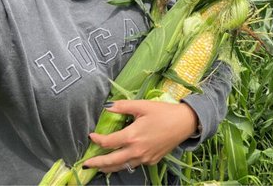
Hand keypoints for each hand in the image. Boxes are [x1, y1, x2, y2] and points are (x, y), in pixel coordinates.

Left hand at [83, 100, 198, 172]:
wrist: (186, 123)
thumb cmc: (164, 113)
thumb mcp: (142, 105)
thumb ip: (122, 106)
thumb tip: (107, 107)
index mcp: (133, 136)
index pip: (108, 143)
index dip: (97, 140)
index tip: (91, 136)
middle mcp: (137, 150)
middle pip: (112, 161)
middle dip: (97, 163)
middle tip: (86, 164)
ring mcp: (145, 157)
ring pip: (123, 166)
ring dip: (109, 167)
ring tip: (99, 167)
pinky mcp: (152, 160)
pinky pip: (134, 165)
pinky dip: (124, 165)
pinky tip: (119, 162)